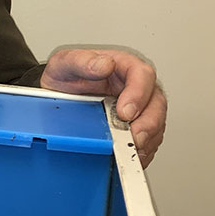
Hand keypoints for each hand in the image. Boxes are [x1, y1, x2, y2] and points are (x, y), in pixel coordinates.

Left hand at [41, 47, 166, 167]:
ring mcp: (139, 108)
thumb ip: (82, 61)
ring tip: (129, 149)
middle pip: (156, 102)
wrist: (58, 96)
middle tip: (133, 137)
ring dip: (147, 139)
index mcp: (123, 67)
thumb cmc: (65, 77)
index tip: (125, 113)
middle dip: (148, 123)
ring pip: (157, 123)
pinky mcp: (137, 127)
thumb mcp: (64, 63)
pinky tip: (128, 154)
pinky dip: (142, 150)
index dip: (139, 94)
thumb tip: (104, 64)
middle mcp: (136, 86)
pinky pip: (150, 140)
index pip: (142, 75)